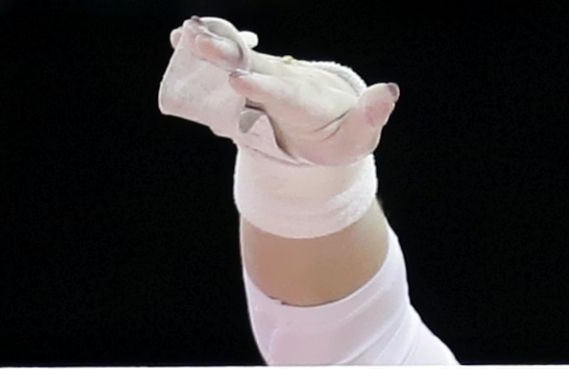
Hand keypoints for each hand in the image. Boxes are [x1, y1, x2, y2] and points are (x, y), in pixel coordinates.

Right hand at [163, 17, 398, 164]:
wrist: (332, 125)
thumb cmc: (346, 132)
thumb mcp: (362, 132)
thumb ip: (372, 114)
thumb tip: (390, 91)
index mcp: (308, 98)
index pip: (287, 92)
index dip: (265, 87)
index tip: (241, 82)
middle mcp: (284, 80)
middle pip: (256, 66)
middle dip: (230, 56)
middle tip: (201, 43)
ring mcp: (265, 78)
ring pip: (238, 60)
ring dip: (211, 48)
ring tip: (183, 35)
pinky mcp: (250, 82)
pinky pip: (225, 66)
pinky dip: (203, 54)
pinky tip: (178, 40)